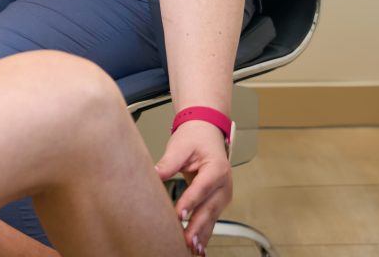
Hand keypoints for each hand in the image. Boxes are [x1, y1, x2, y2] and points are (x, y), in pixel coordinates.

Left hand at [154, 121, 231, 255]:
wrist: (207, 133)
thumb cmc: (195, 138)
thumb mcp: (180, 146)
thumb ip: (168, 162)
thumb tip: (155, 174)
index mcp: (216, 168)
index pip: (202, 188)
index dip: (190, 202)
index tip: (178, 214)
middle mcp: (223, 184)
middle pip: (209, 208)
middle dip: (197, 226)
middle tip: (185, 240)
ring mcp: (222, 195)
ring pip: (211, 218)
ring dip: (201, 234)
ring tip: (191, 248)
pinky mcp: (217, 202)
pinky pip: (210, 220)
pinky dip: (203, 234)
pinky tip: (197, 247)